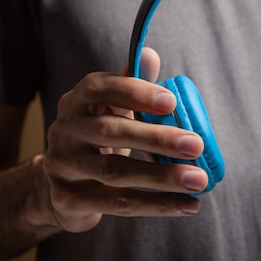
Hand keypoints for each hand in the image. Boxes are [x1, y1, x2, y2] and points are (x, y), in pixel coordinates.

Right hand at [40, 48, 208, 232]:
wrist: (62, 185)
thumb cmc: (99, 138)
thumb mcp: (112, 109)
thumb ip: (132, 83)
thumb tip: (150, 55)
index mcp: (77, 101)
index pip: (101, 89)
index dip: (136, 92)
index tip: (171, 102)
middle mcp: (64, 130)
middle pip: (111, 132)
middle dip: (157, 138)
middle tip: (196, 145)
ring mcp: (62, 166)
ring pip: (115, 172)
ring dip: (162, 177)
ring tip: (199, 180)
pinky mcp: (67, 199)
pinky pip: (117, 204)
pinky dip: (156, 205)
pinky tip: (187, 204)